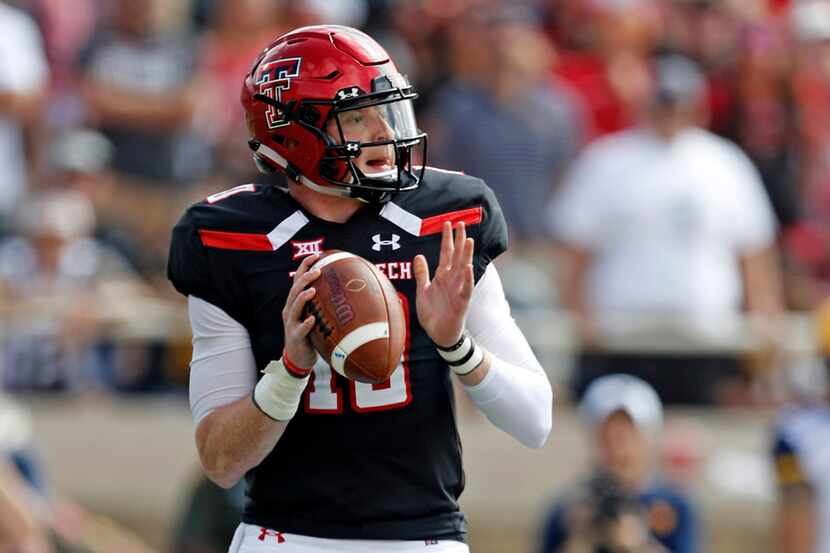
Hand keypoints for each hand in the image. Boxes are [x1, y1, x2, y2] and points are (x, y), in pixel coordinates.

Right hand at [282, 254, 320, 367]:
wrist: (298, 358)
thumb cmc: (310, 334)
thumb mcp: (314, 315)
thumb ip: (323, 303)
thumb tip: (346, 289)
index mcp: (295, 303)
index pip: (298, 280)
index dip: (305, 267)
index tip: (316, 255)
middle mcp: (290, 310)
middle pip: (294, 290)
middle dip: (305, 278)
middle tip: (318, 270)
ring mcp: (291, 323)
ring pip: (294, 307)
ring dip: (303, 298)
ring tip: (312, 290)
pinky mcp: (294, 337)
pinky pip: (300, 329)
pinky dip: (305, 324)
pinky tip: (312, 320)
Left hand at [414, 222, 474, 347]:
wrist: (438, 334)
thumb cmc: (432, 313)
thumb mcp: (423, 291)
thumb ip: (422, 274)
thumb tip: (418, 256)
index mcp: (442, 276)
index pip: (445, 253)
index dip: (446, 238)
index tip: (447, 223)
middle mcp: (452, 280)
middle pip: (456, 256)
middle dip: (458, 240)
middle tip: (461, 223)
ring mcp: (458, 290)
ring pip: (463, 269)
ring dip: (466, 255)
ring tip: (468, 240)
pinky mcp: (461, 302)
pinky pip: (466, 288)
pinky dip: (468, 278)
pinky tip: (469, 267)